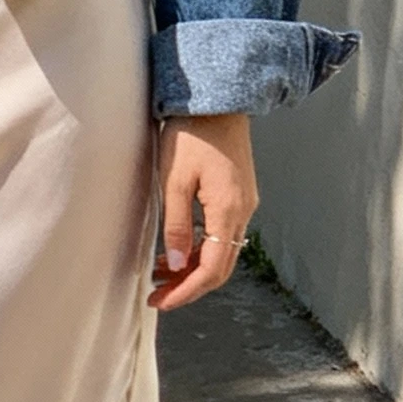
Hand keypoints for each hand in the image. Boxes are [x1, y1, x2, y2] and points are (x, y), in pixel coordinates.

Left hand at [148, 112, 258, 312]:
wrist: (217, 99)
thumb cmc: (191, 134)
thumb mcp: (173, 181)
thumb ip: (175, 226)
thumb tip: (174, 265)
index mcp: (228, 211)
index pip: (212, 269)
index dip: (186, 291)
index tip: (161, 302)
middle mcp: (243, 212)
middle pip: (221, 267)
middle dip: (189, 286)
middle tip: (158, 296)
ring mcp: (244, 204)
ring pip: (222, 252)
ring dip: (193, 269)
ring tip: (160, 275)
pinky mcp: (238, 195)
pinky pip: (222, 235)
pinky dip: (201, 249)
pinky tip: (177, 250)